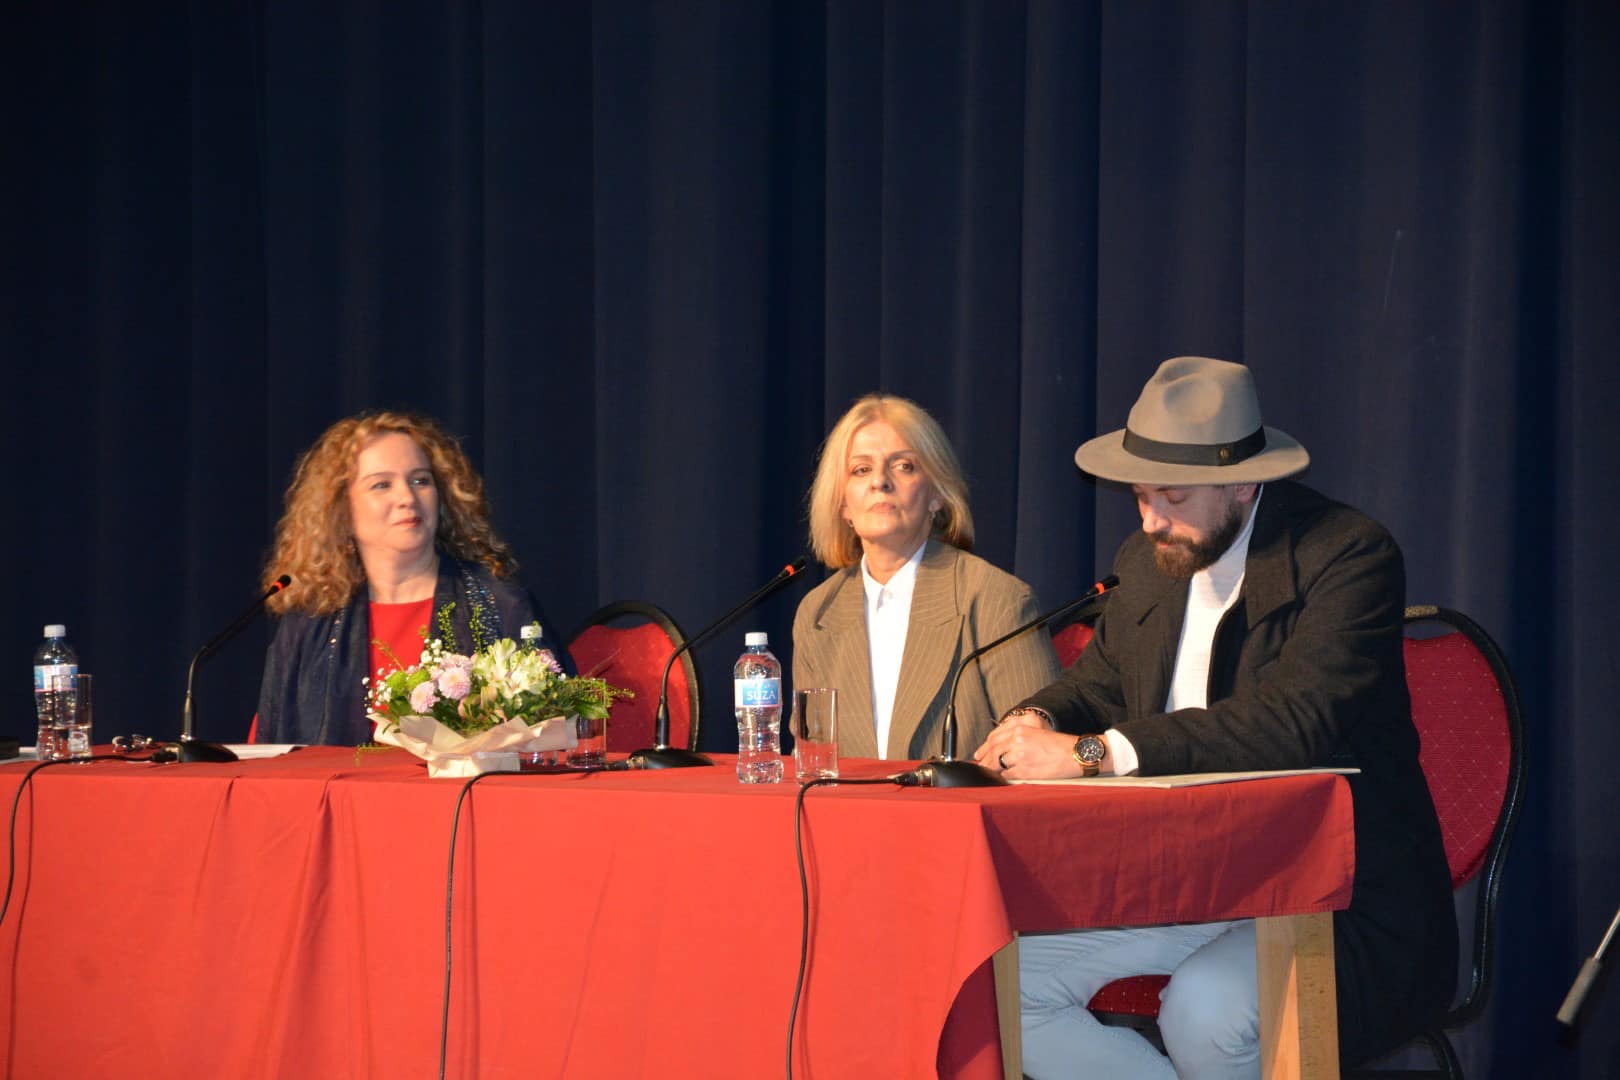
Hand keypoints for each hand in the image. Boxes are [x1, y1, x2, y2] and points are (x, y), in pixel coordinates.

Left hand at [973, 723, 1093, 779]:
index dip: (984, 747)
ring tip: (988, 773)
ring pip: (997, 764)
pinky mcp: (1025, 770)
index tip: (979, 753)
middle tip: (979, 765)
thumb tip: (1000, 748)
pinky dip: (1003, 777)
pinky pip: (1007, 775)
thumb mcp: (1036, 731)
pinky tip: (1002, 778)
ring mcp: (1020, 756)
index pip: (994, 738)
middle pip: (992, 751)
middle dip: (983, 760)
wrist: (1075, 754)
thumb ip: (1017, 737)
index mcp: (1020, 729)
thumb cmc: (1058, 744)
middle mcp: (1018, 740)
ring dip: (991, 769)